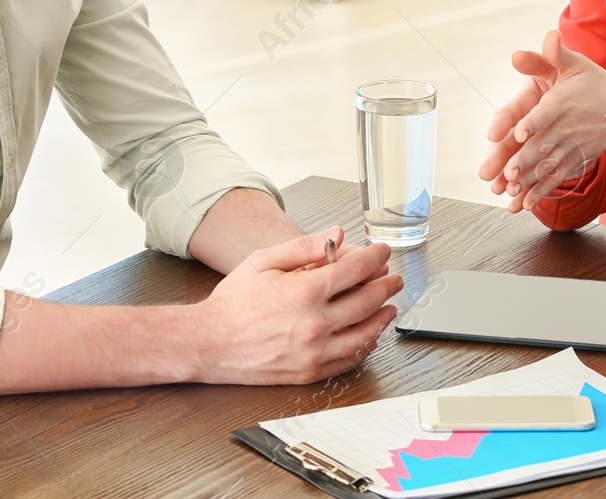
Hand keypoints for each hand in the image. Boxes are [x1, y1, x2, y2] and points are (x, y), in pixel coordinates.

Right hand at [195, 227, 403, 384]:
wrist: (211, 342)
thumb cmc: (234, 301)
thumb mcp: (264, 261)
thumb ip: (304, 246)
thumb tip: (337, 235)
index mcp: (305, 292)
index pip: (357, 269)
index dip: (375, 257)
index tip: (382, 252)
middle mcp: (315, 323)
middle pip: (368, 301)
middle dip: (386, 285)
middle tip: (394, 278)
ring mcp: (315, 351)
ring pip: (366, 334)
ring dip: (383, 317)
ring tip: (389, 306)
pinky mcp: (311, 371)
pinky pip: (350, 359)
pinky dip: (366, 345)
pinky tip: (368, 334)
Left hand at [478, 30, 605, 212]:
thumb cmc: (595, 85)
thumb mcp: (577, 64)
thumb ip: (556, 53)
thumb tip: (548, 36)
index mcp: (563, 102)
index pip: (548, 112)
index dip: (534, 120)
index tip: (520, 130)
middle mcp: (566, 127)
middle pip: (543, 145)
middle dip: (524, 160)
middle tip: (508, 173)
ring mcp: (571, 147)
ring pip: (547, 166)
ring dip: (528, 181)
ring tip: (510, 193)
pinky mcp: (574, 160)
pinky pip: (556, 178)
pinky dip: (540, 192)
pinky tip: (523, 205)